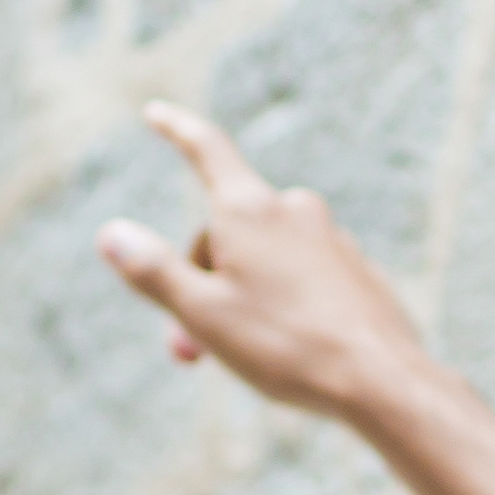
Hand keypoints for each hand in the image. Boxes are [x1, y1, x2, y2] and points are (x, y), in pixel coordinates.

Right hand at [94, 102, 440, 428]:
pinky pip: (302, 279)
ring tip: (242, 356)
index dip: (176, 129)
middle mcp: (293, 211)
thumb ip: (153, 271)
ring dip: (240, 299)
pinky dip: (281, 306)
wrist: (383, 381)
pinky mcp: (356, 270)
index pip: (206, 150)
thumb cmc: (287, 347)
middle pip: (225, 232)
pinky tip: (290, 352)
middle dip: (199, 281)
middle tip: (188, 350)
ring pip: (265, 261)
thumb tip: (111, 233)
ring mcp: (331, 239)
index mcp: (249, 210)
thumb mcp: (202, 314)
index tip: (156, 113)